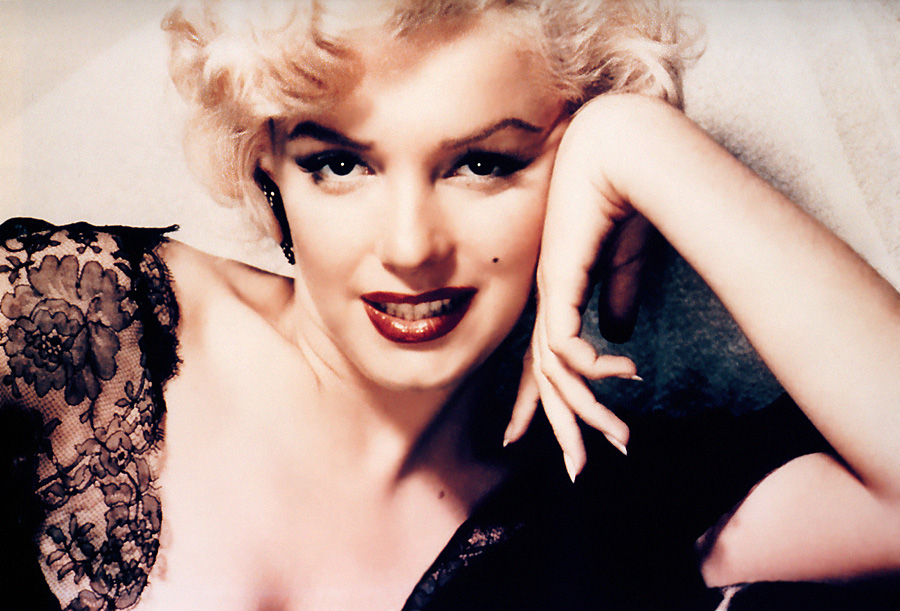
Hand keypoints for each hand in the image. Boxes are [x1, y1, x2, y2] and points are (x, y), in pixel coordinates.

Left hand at [504, 97, 644, 481]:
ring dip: (586, 411)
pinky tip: (616, 374)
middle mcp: (548, 299)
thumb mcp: (624, 259)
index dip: (542, 398)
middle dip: (560, 425)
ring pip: (557, 371)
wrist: (619, 151)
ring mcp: (550, 291)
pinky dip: (590, 364)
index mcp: (559, 294)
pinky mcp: (559, 280)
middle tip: (576, 468)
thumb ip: (617, 296)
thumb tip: (617, 333)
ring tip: (612, 443)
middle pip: (546, 377)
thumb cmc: (624, 197)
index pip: (545, 358)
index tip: (539, 432)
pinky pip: (566, 340)